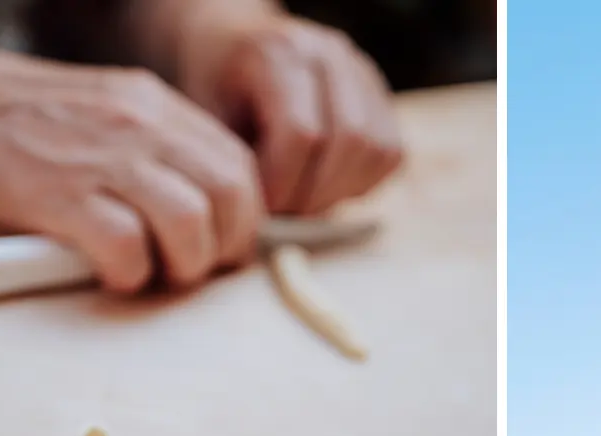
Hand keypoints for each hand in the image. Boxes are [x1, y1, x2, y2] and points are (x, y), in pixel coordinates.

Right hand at [0, 42, 264, 292]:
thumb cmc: (37, 126)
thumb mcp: (117, 114)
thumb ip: (167, 149)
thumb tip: (216, 205)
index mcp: (161, 109)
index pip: (240, 168)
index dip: (242, 219)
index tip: (221, 246)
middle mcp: (143, 127)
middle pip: (230, 197)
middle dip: (224, 248)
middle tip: (193, 269)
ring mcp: (105, 159)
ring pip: (190, 222)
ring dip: (184, 265)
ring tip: (156, 274)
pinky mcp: (65, 195)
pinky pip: (128, 247)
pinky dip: (130, 273)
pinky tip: (113, 274)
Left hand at [177, 13, 402, 215]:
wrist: (234, 45)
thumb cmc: (216, 88)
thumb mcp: (208, 120)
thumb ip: (238, 164)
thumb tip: (271, 225)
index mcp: (280, 53)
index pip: (302, 133)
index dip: (283, 184)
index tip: (259, 208)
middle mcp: (330, 54)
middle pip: (349, 141)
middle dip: (317, 194)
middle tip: (286, 213)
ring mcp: (362, 72)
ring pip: (378, 149)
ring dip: (343, 191)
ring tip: (305, 201)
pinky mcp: (381, 94)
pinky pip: (392, 153)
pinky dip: (363, 181)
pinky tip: (326, 185)